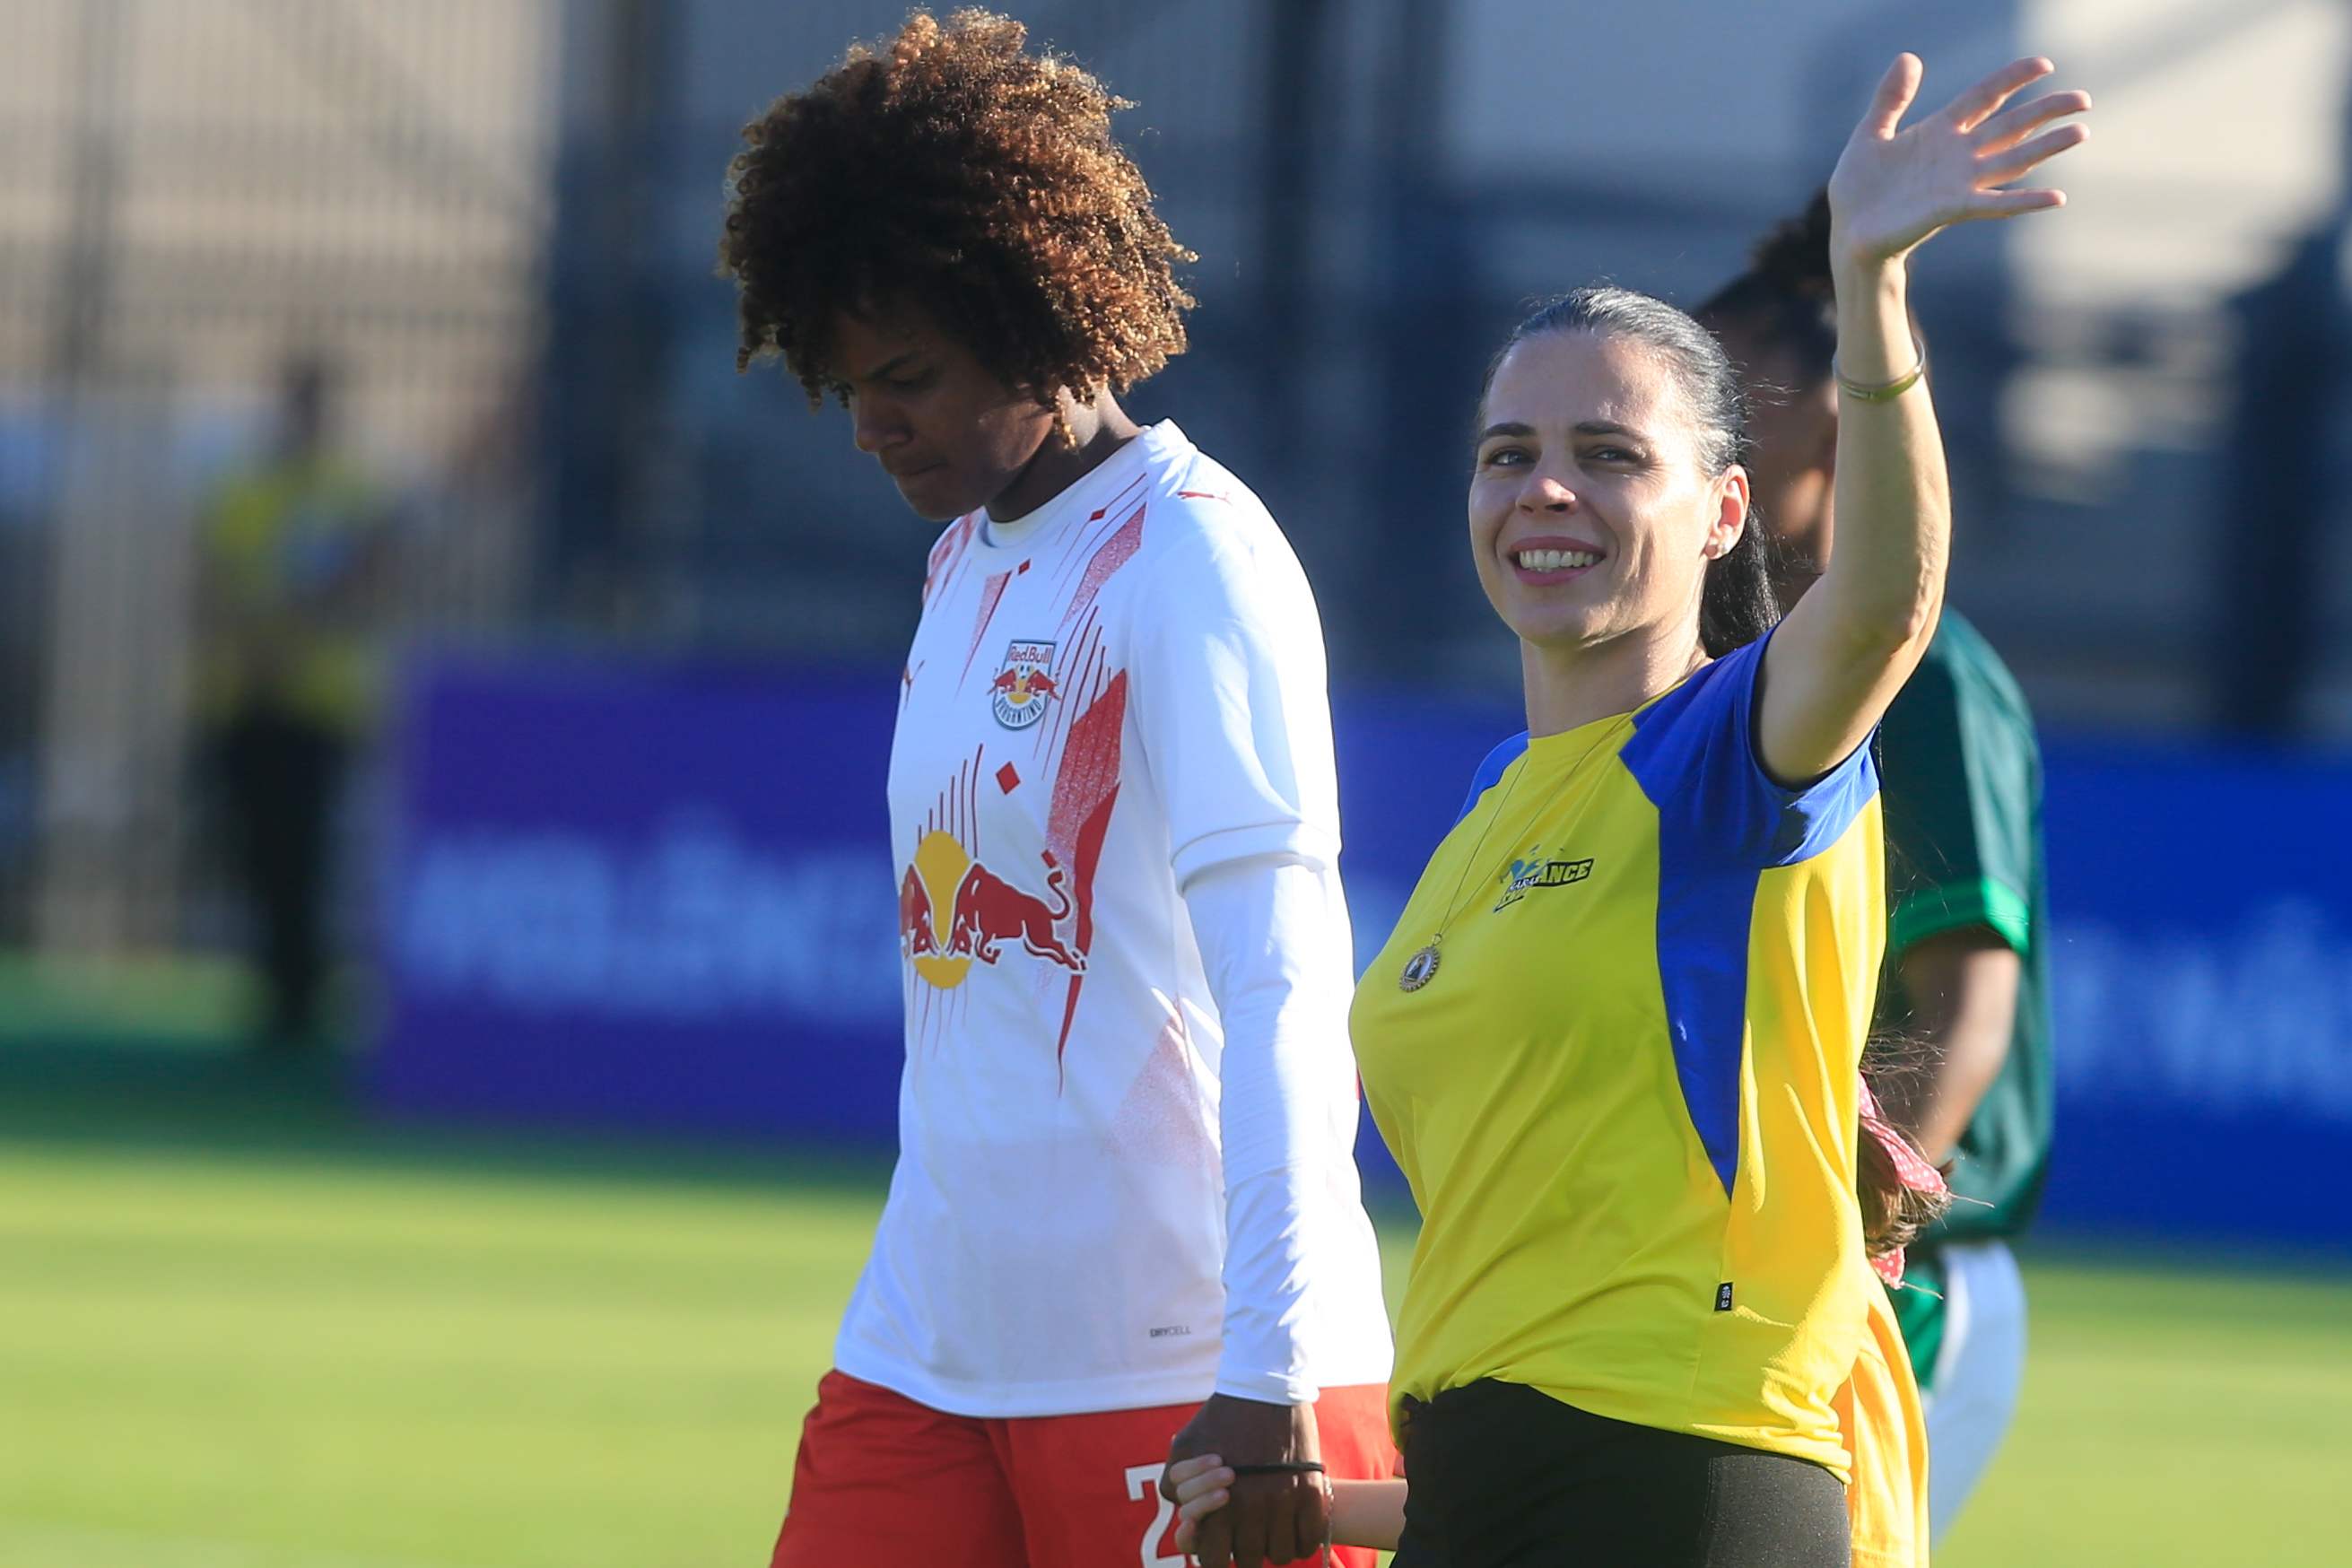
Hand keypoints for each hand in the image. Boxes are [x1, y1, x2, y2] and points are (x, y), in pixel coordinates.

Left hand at [1163, 1395, 1327, 1567]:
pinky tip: (1293, 1529)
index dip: (1215, 1557)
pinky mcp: (1311, 1491)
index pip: (1213, 1558)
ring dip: (1274, 1548)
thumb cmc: (1221, 1416)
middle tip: (1247, 1537)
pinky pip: (1309, 1540)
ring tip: (1271, 1532)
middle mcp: (1251, 1506)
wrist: (1265, 1383)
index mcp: (1217, 1499)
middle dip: (1244, 1552)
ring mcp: (1284, 1500)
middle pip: (1248, 1559)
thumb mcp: (1186, 1447)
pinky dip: (1302, 1542)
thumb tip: (1188, 1521)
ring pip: (1281, 1555)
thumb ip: (1177, 1487)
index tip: (1221, 1546)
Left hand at [1827, 54, 2090, 270]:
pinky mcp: (1951, 209)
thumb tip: (1909, 56)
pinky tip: (2056, 197)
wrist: (1848, 231)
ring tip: (2080, 132)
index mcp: (1940, 131)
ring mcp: (1958, 182)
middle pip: (2010, 125)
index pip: (1985, 97)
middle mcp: (1958, 155)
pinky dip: (2024, 200)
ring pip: (2012, 159)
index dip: (2012, 79)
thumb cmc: (1859, 188)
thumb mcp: (1870, 134)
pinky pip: (1994, 203)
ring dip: (2046, 147)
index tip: (2044, 64)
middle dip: (2046, 110)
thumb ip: (1891, 99)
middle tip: (2084, 99)